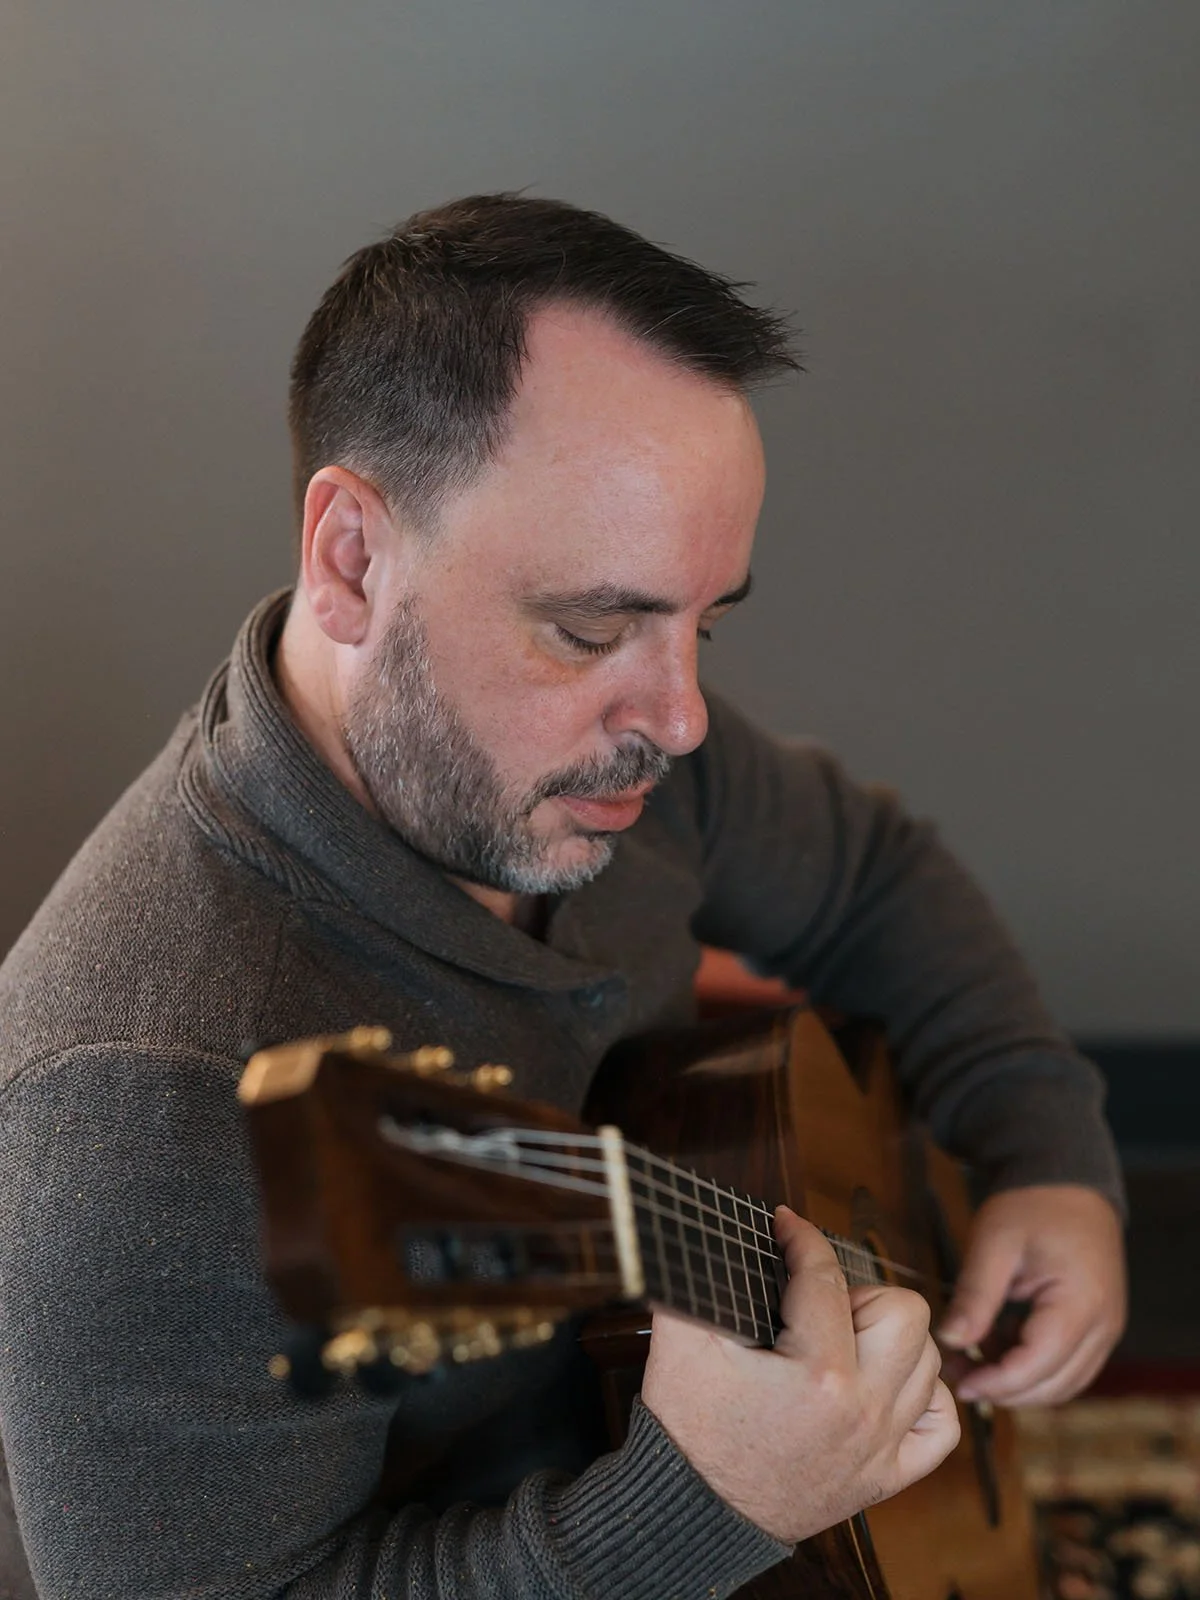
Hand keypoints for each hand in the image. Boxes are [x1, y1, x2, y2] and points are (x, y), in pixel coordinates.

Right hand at [641, 1207, 959, 1544]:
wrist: (694, 1509)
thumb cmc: (689, 1427)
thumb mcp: (682, 1339)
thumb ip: (701, 1276)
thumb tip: (714, 1231)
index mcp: (816, 1372)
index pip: (825, 1278)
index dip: (802, 1238)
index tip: (786, 1226)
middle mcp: (862, 1409)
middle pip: (905, 1312)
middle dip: (860, 1295)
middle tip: (817, 1307)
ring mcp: (880, 1446)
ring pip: (928, 1362)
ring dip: (890, 1342)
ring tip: (843, 1343)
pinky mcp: (885, 1478)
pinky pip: (941, 1427)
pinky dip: (922, 1398)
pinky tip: (884, 1385)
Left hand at [938, 1184, 1125, 1407]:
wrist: (1066, 1181)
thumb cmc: (1030, 1206)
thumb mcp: (994, 1243)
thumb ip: (974, 1296)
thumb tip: (950, 1341)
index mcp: (1081, 1304)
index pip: (1038, 1366)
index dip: (996, 1382)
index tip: (957, 1381)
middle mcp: (1104, 1326)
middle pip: (1054, 1385)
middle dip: (1004, 1389)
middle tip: (958, 1373)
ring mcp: (1106, 1329)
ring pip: (1063, 1383)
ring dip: (1019, 1383)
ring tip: (972, 1358)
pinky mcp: (1098, 1327)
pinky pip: (1068, 1366)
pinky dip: (1034, 1367)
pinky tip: (998, 1344)